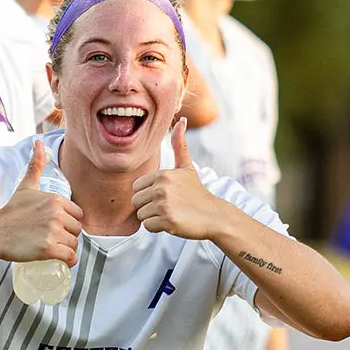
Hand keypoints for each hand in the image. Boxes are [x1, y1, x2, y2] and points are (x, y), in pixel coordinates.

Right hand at [0, 139, 83, 267]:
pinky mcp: (49, 249)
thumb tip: (38, 142)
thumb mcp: (25, 187)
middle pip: (77, 230)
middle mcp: (56, 214)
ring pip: (74, 245)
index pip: (78, 215)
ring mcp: (53, 232)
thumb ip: (35, 165)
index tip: (57, 227)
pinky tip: (62, 261)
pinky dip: (69, 262)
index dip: (69, 222)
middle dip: (68, 236)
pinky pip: (70, 258)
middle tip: (53, 239)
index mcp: (55, 199)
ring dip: (68, 249)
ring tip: (53, 249)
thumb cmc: (11, 212)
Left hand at [132, 119, 220, 238]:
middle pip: (136, 202)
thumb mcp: (187, 167)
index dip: (148, 194)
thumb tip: (182, 121)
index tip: (165, 196)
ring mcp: (164, 204)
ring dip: (153, 218)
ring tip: (170, 213)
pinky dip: (158, 228)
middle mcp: (162, 188)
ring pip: (141, 215)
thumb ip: (180, 145)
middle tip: (167, 207)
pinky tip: (172, 222)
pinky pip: (148, 227)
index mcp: (162, 174)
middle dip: (148, 207)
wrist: (214, 215)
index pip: (136, 188)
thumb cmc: (196, 192)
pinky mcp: (167, 220)